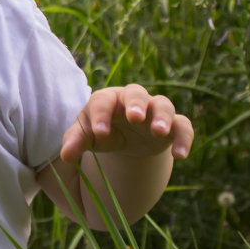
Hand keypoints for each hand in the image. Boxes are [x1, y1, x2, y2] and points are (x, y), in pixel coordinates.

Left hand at [60, 84, 193, 164]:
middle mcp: (132, 100)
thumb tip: (65, 156)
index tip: (99, 133)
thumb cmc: (102, 130)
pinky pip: (183, 126)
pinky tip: (180, 155)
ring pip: (163, 104)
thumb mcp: (87, 135)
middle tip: (134, 118)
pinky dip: (184, 138)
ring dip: (162, 117)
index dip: (101, 115)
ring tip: (159, 132)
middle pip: (136, 93)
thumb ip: (76, 141)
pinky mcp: (172, 126)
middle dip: (135, 104)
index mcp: (107, 99)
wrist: (124, 136)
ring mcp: (154, 111)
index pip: (103, 100)